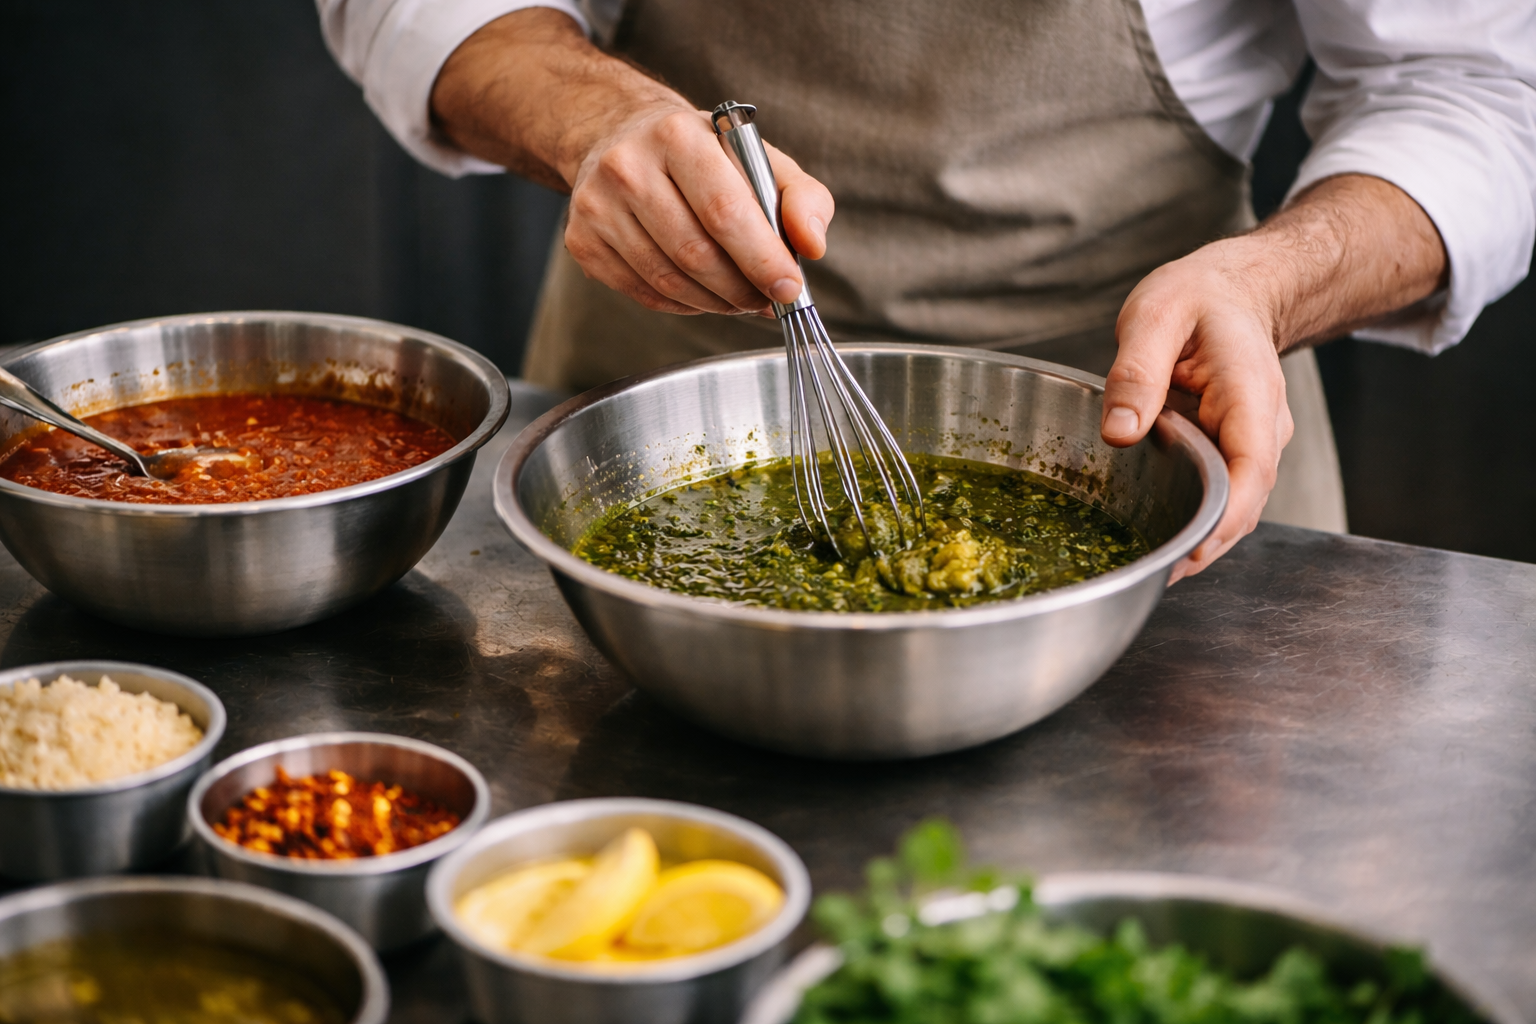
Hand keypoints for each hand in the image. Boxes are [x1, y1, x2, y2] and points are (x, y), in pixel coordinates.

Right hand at [565, 106, 831, 314]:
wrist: (619, 136)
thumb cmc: (701, 153)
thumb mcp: (758, 158)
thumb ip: (801, 198)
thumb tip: (812, 246)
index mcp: (676, 135)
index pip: (724, 211)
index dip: (762, 259)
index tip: (789, 288)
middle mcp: (627, 167)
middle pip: (696, 254)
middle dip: (742, 288)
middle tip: (766, 298)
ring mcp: (596, 207)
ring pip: (669, 282)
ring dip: (716, 302)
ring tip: (740, 297)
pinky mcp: (583, 242)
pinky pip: (645, 294)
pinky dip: (684, 305)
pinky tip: (703, 292)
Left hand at [1098, 174, 1447, 581]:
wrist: (1234, 290)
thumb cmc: (1198, 298)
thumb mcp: (1155, 316)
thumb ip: (1136, 372)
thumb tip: (1120, 434)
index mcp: (1249, 395)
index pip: (1251, 471)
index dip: (1225, 519)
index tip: (1191, 552)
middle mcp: (1262, 429)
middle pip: (1245, 503)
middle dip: (1205, 544)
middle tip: (1154, 574)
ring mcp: (1252, 444)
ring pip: (1235, 506)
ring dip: (1199, 539)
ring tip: (1152, 568)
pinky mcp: (1232, 452)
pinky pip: (1220, 494)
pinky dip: (1195, 519)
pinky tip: (1159, 537)